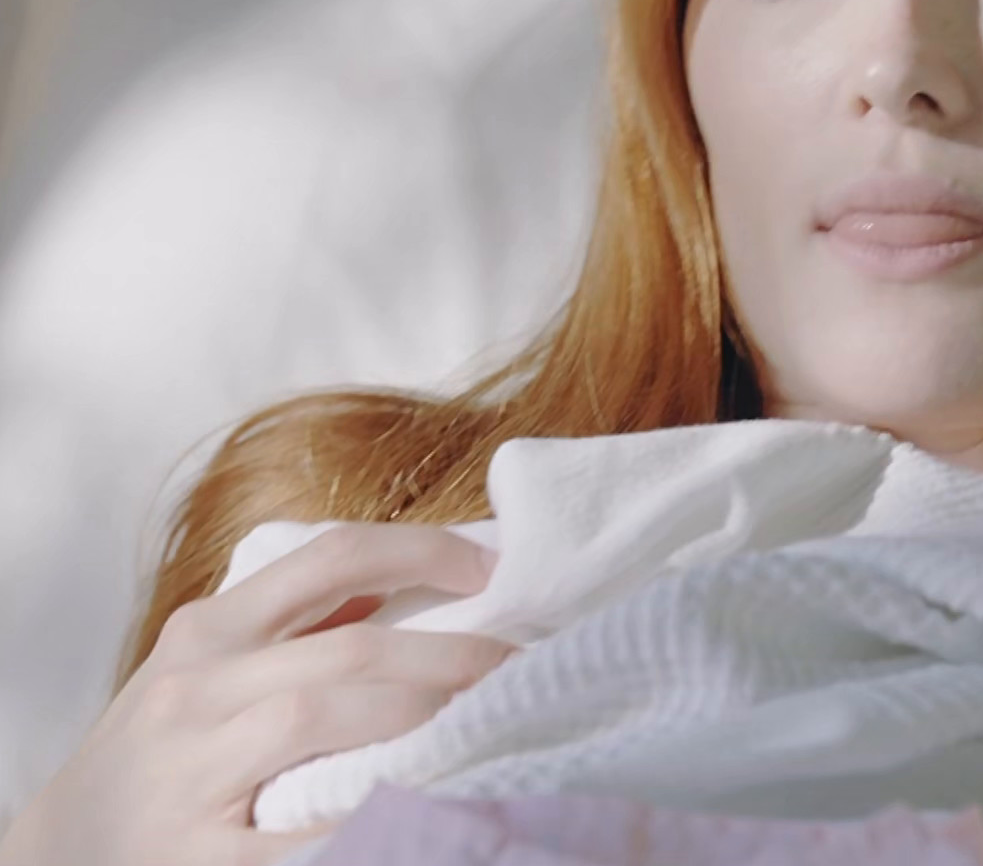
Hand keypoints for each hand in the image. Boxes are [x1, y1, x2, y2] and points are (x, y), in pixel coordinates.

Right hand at [0, 524, 515, 865]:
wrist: (57, 853)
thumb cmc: (156, 756)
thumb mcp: (209, 671)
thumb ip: (294, 629)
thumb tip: (408, 587)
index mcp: (210, 631)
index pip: (330, 557)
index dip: (421, 552)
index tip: (488, 570)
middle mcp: (197, 689)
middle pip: (354, 650)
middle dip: (453, 657)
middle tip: (520, 668)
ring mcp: (193, 771)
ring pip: (329, 719)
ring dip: (425, 720)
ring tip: (487, 725)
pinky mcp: (202, 854)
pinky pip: (302, 825)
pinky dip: (368, 810)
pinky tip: (424, 803)